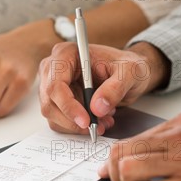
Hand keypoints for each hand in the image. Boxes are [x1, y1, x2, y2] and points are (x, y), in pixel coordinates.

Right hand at [39, 42, 163, 133]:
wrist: (128, 73)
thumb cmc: (127, 66)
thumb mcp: (130, 72)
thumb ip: (115, 88)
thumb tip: (97, 108)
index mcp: (66, 54)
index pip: (55, 85)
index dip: (68, 106)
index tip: (86, 121)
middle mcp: (53, 68)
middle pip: (50, 103)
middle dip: (73, 120)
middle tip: (97, 126)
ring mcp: (52, 84)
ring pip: (53, 115)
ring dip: (76, 125)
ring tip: (102, 121)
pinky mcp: (56, 100)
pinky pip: (58, 121)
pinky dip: (76, 126)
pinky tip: (96, 119)